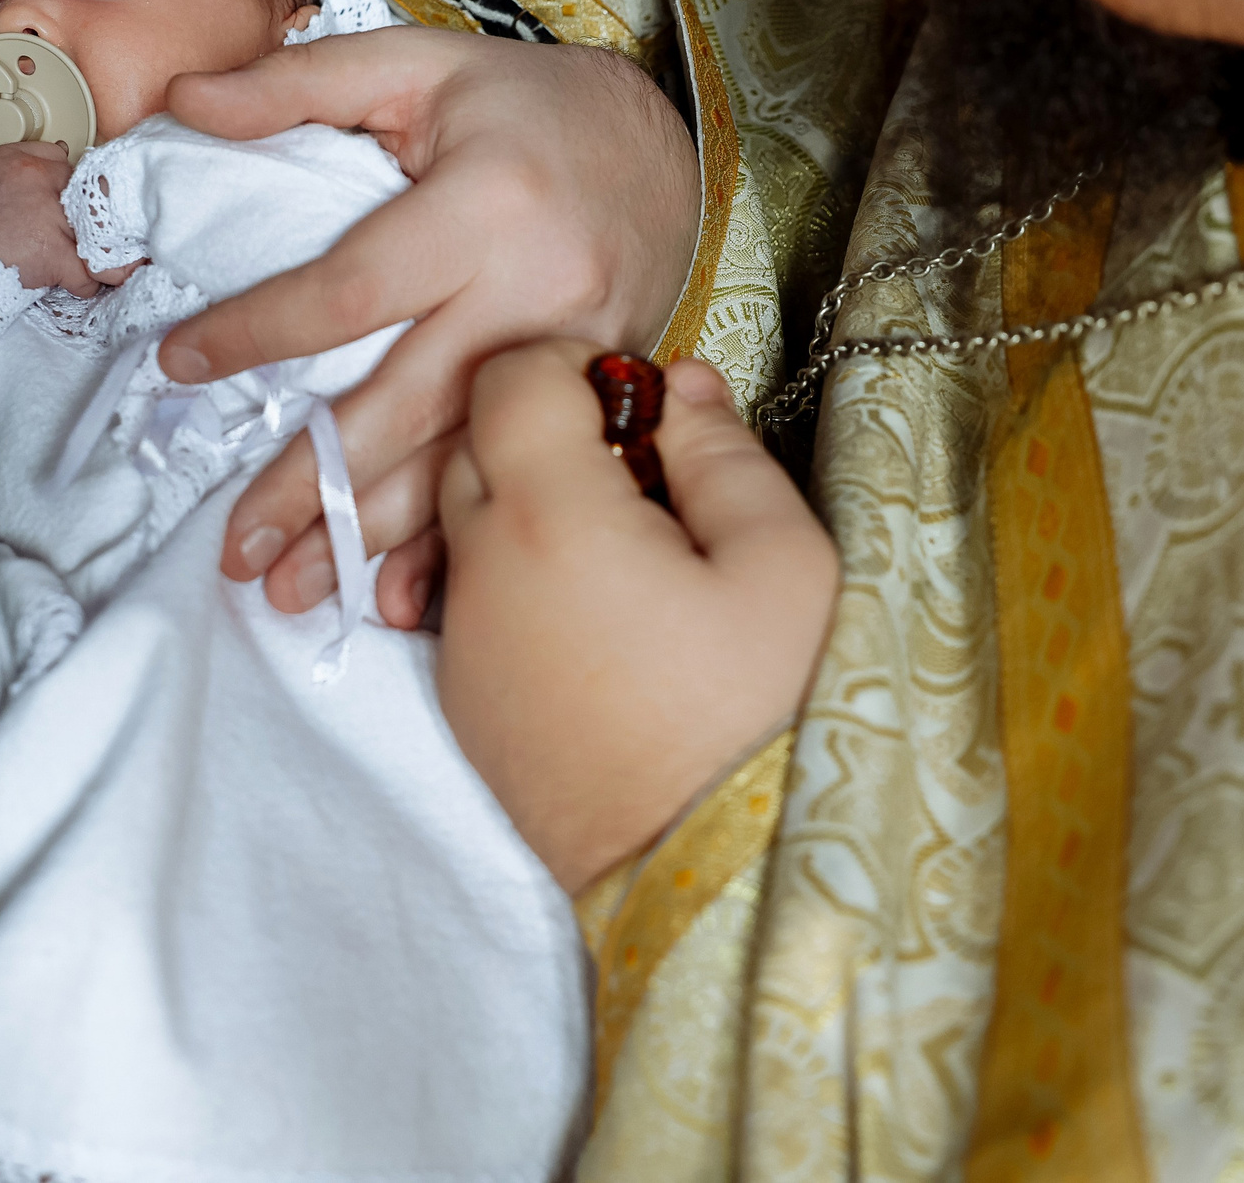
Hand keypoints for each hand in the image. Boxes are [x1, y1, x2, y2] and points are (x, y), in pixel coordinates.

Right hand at [0, 144, 126, 297]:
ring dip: (94, 254)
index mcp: (25, 164)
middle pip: (91, 202)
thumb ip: (23, 160)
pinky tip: (73, 282)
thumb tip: (60, 157)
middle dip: (92, 222)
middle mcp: (42, 186)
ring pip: (97, 238)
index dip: (76, 195)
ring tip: (87, 263)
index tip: (81, 210)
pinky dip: (86, 283)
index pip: (72, 170)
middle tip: (94, 237)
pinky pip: (88, 273)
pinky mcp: (52, 256)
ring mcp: (50, 221)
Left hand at [159, 30, 700, 625]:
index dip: (259, 332)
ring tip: (292, 593)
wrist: (671, 145)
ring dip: (373, 537)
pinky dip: (460, 548)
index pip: (352, 288)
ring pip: (463, 463)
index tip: (177, 366)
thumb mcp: (418, 62)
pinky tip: (400, 600)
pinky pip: (522, 483)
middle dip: (313, 483)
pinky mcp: (598, 398)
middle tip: (235, 549)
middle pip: (405, 404)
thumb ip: (299, 82)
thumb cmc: (528, 106)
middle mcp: (537, 290)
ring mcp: (575, 356)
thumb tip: (185, 99)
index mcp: (485, 203)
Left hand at [436, 346, 838, 892]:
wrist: (714, 878)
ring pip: (464, 525)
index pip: (507, 377)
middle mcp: (480, 569)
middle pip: (473, 444)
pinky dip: (516, 580)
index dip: (571, 365)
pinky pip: (471, 600)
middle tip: (642, 472)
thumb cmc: (762, 716)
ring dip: (525, 508)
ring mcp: (461, 642)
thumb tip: (679, 387)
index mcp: (549, 515)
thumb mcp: (783, 562)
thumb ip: (722, 452)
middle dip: (542, 432)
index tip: (638, 400)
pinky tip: (599, 618)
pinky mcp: (464, 702)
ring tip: (626, 550)